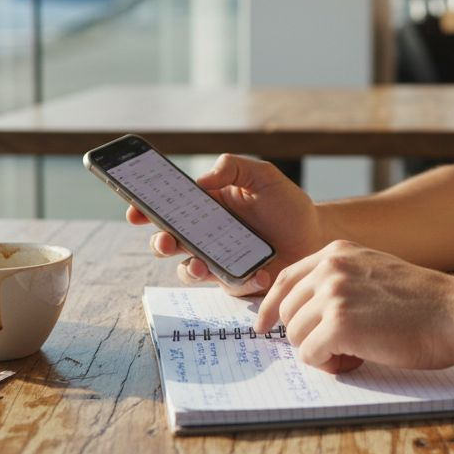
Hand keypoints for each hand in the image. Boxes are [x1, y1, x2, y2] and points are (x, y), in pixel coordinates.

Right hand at [126, 154, 328, 295]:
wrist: (317, 235)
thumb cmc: (288, 204)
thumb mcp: (263, 175)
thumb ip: (233, 167)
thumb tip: (201, 180)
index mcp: (206, 207)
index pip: (168, 208)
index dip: (145, 209)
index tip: (135, 210)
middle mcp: (206, 236)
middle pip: (170, 242)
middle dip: (160, 243)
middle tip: (166, 241)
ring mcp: (219, 261)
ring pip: (190, 270)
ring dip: (191, 268)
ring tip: (203, 264)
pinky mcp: (237, 283)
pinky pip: (228, 286)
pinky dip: (241, 281)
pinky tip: (260, 273)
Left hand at [254, 240, 453, 373]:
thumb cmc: (422, 303)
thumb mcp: (374, 273)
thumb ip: (340, 281)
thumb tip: (305, 311)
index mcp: (338, 252)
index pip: (286, 278)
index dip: (269, 306)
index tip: (262, 325)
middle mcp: (330, 268)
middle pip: (286, 312)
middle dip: (305, 336)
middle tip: (339, 347)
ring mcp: (333, 294)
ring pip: (295, 336)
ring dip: (320, 352)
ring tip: (355, 351)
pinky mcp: (338, 324)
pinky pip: (310, 355)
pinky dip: (329, 364)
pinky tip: (356, 358)